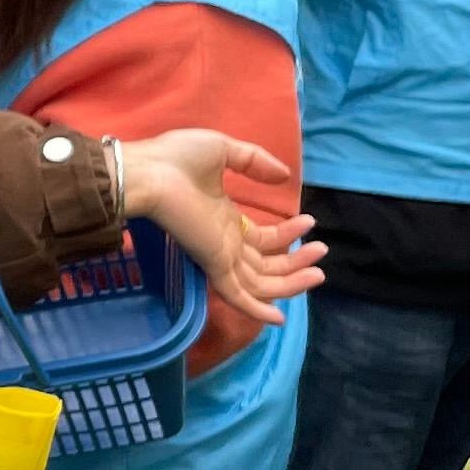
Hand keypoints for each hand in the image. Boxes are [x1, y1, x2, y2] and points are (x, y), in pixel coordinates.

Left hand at [120, 125, 325, 329]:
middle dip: (296, 261)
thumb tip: (284, 175)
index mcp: (223, 219)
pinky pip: (237, 295)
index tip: (309, 221)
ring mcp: (218, 255)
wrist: (148, 172)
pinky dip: (257, 309)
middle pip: (265, 263)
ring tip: (318, 272)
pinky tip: (280, 318)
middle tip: (321, 252)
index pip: (261, 238)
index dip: (286, 234)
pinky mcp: (212, 264)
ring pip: (260, 281)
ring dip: (290, 281)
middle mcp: (223, 242)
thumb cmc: (176, 159)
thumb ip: (255, 162)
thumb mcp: (224, 150)